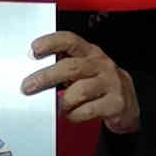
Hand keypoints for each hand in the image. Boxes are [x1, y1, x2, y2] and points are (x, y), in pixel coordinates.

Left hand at [22, 31, 140, 133]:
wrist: (128, 103)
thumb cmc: (98, 84)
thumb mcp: (84, 69)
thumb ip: (64, 66)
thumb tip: (34, 71)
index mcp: (90, 52)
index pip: (70, 40)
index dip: (51, 42)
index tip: (34, 49)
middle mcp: (101, 64)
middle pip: (70, 67)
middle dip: (45, 77)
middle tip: (28, 86)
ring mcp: (110, 83)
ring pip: (78, 91)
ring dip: (63, 102)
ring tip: (60, 107)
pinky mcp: (115, 103)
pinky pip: (87, 110)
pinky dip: (74, 115)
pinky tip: (72, 115)